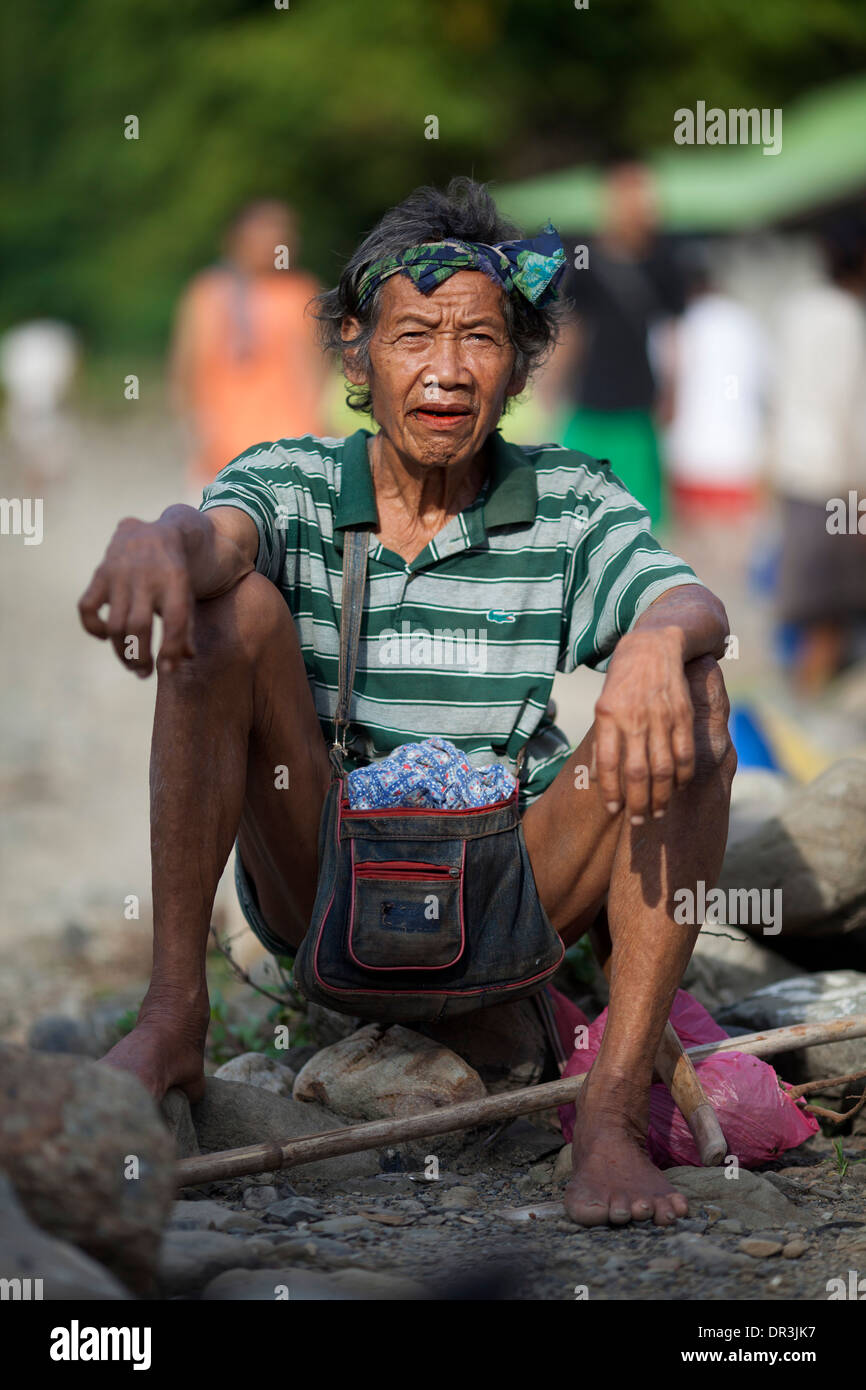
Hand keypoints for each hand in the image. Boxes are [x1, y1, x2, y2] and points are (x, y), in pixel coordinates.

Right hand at [77, 517, 194, 676]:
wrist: (158, 532)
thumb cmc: (176, 574)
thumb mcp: (188, 594)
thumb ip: (187, 626)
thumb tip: (185, 659)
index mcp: (176, 579)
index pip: (175, 619)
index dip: (171, 648)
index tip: (167, 670)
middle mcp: (146, 575)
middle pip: (139, 626)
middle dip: (140, 657)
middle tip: (143, 674)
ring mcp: (120, 573)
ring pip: (115, 623)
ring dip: (121, 651)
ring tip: (131, 665)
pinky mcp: (100, 573)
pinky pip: (87, 607)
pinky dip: (93, 627)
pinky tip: (106, 636)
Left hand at [592, 628, 694, 823]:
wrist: (655, 643)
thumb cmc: (624, 679)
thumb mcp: (604, 704)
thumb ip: (603, 741)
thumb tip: (596, 779)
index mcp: (608, 715)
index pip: (608, 762)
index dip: (611, 790)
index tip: (614, 810)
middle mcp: (634, 717)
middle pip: (637, 772)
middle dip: (638, 803)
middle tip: (638, 822)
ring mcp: (661, 716)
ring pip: (662, 768)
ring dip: (661, 796)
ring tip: (658, 813)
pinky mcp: (683, 714)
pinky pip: (684, 753)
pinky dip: (682, 775)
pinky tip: (678, 788)